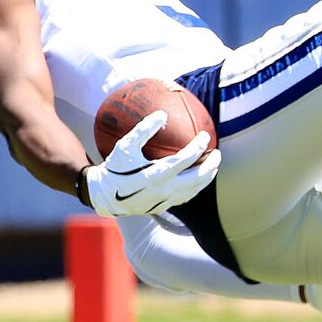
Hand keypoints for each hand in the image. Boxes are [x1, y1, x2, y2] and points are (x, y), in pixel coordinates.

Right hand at [82, 111, 219, 216]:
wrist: (104, 195)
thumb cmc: (114, 168)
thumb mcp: (125, 145)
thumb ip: (144, 129)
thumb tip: (162, 114)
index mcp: (157, 174)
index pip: (187, 159)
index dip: (199, 146)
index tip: (205, 135)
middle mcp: (165, 189)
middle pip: (198, 178)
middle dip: (212, 165)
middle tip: (218, 153)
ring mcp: (165, 200)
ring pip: (194, 190)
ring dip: (207, 178)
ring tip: (213, 167)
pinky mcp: (163, 207)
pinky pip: (185, 197)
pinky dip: (195, 188)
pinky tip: (197, 180)